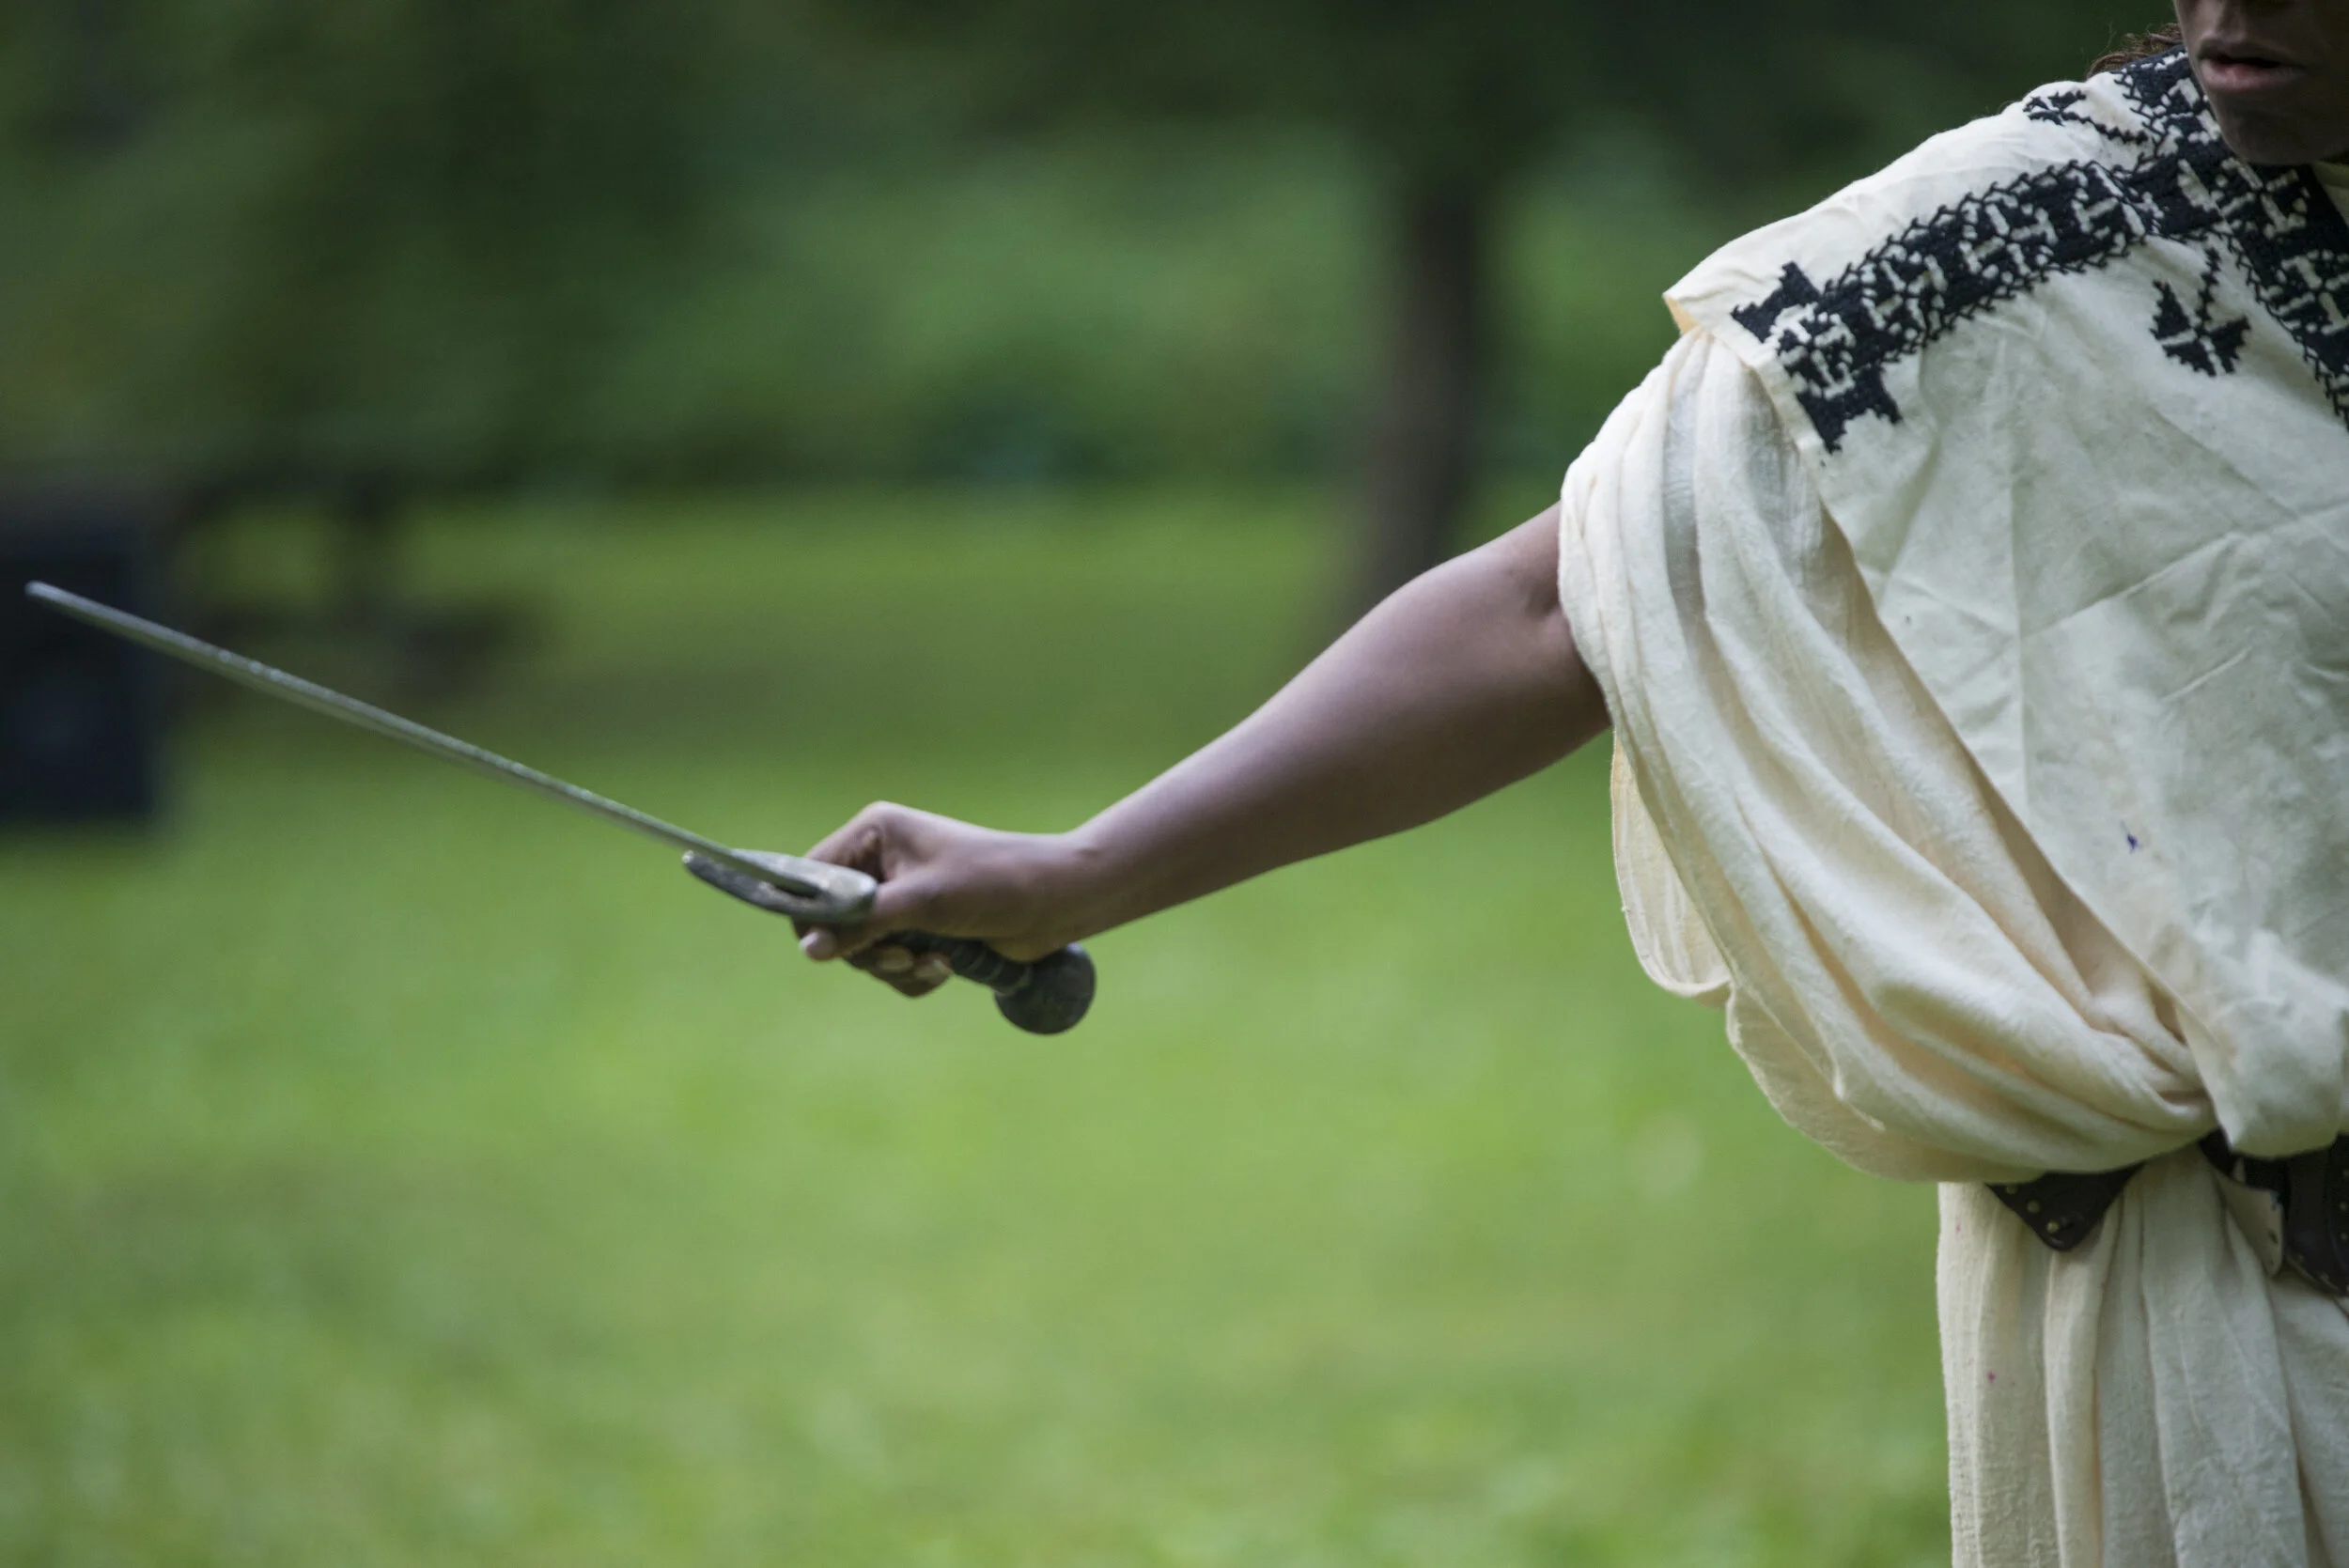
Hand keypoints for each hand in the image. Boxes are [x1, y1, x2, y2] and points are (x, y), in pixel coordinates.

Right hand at [791, 803, 1097, 998]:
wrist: (1057, 903)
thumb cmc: (994, 884)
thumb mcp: (923, 903)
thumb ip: (862, 925)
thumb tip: (809, 951)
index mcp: (874, 834)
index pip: (811, 876)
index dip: (813, 916)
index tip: (828, 948)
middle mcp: (881, 862)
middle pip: (833, 922)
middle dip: (868, 950)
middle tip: (903, 954)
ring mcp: (900, 897)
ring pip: (862, 951)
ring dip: (895, 966)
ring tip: (933, 961)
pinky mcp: (920, 928)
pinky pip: (891, 964)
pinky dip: (913, 974)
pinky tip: (946, 967)